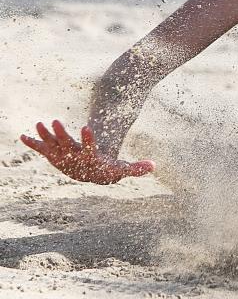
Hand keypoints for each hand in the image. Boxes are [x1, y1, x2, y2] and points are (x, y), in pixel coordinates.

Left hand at [20, 120, 153, 184]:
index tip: (86, 127)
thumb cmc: (107, 170)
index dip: (88, 139)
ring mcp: (62, 158)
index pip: (90, 149)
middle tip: (55, 121)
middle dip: (60, 134)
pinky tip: (22, 136)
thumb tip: (154, 165)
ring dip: (44, 136)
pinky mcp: (55, 156)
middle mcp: (74, 160)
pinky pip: (43, 149)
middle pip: (66, 146)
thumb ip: (137, 168)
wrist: (90, 177)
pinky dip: (33, 143)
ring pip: (52, 146)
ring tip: (39, 123)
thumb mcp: (122, 169)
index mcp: (91, 160)